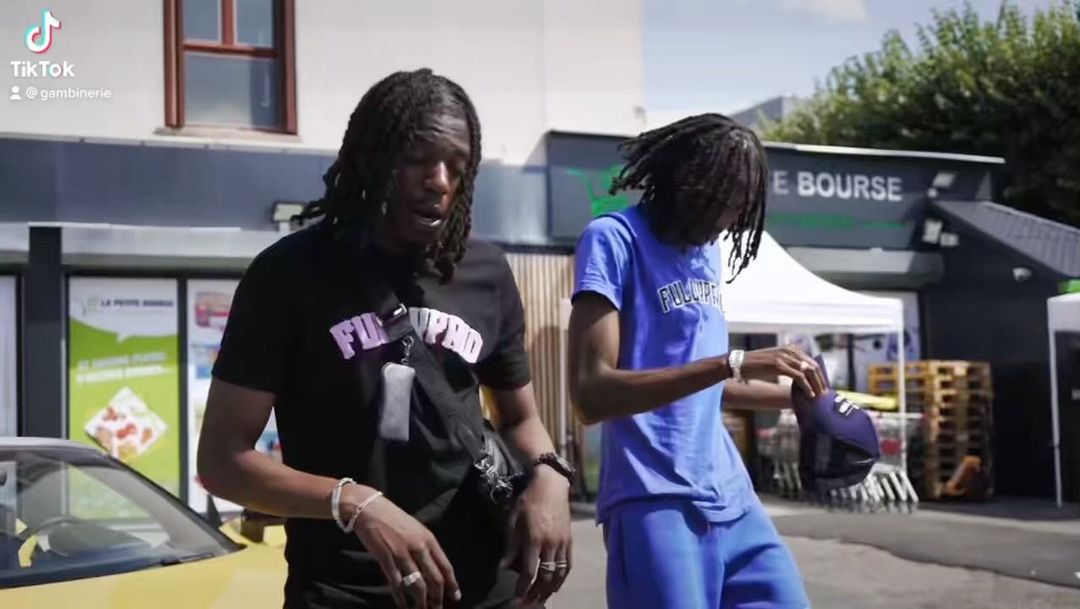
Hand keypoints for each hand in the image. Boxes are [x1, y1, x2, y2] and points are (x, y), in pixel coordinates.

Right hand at [345, 486, 459, 608]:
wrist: (370, 508)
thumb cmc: (394, 518)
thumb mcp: (417, 529)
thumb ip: (426, 547)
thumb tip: (434, 568)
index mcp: (429, 539)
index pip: (445, 566)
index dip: (452, 584)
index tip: (455, 597)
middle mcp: (418, 547)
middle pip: (434, 579)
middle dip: (438, 598)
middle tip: (437, 608)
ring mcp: (402, 554)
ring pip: (417, 584)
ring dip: (421, 602)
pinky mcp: (385, 558)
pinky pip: (396, 583)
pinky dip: (400, 597)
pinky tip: (402, 605)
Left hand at [502, 466, 572, 604]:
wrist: (551, 485)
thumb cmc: (528, 501)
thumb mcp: (513, 521)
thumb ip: (510, 546)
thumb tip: (504, 568)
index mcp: (534, 538)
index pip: (529, 571)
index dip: (522, 588)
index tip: (516, 600)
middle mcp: (551, 543)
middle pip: (546, 576)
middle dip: (536, 593)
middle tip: (527, 603)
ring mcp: (562, 542)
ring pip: (559, 573)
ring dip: (549, 589)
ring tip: (540, 598)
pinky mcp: (570, 540)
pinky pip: (568, 564)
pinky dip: (562, 578)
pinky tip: (555, 584)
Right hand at [739, 345, 826, 397]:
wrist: (738, 363)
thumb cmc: (754, 366)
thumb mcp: (773, 363)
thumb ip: (787, 366)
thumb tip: (799, 379)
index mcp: (789, 349)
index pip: (811, 361)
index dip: (819, 375)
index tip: (822, 387)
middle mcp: (789, 350)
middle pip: (812, 366)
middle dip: (821, 380)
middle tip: (825, 394)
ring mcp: (784, 356)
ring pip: (808, 371)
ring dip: (816, 385)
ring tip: (819, 396)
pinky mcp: (779, 365)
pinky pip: (798, 376)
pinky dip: (806, 386)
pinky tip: (809, 395)